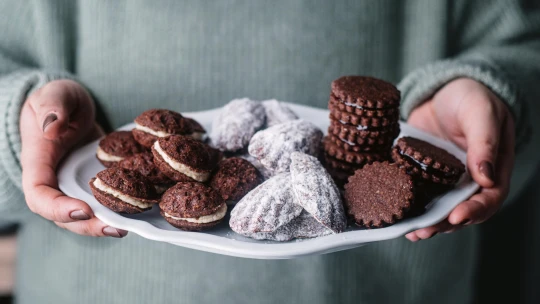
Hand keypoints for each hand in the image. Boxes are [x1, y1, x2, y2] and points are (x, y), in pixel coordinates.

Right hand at [20, 80, 126, 237]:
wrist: (72, 107)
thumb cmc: (59, 99)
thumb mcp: (55, 93)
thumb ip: (51, 107)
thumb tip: (51, 127)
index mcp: (38, 162)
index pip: (39, 195)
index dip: (58, 208)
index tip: (82, 210)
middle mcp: (55, 181)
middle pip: (63, 216)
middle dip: (88, 226)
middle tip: (115, 228)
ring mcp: (74, 186)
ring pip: (84, 216)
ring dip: (104, 224)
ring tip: (129, 228)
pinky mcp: (93, 186)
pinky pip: (102, 203)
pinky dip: (118, 211)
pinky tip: (140, 214)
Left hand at [405, 78, 514, 240]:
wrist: (443, 90)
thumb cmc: (471, 97)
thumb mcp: (481, 113)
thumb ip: (485, 142)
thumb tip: (486, 178)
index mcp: (495, 167)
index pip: (490, 197)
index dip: (475, 210)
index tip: (456, 217)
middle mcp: (471, 179)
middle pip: (462, 209)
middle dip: (444, 223)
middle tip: (425, 230)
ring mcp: (446, 179)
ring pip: (440, 207)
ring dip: (426, 222)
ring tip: (411, 231)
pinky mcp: (425, 174)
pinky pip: (420, 193)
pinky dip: (410, 206)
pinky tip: (398, 214)